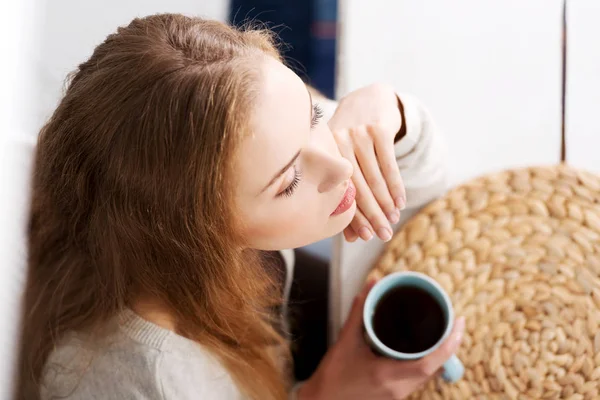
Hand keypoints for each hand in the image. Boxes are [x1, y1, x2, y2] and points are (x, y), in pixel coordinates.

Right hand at [298, 281, 464, 399]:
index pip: (429, 363)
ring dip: (438, 356)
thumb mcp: (345, 340)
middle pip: (434, 369)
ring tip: (442, 333)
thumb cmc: (332, 375)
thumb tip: (372, 285)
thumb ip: (360, 311)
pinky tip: (421, 351)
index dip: (449, 345)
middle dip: (448, 346)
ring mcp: (397, 397)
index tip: (459, 324)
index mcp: (387, 375)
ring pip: (428, 376)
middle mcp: (397, 389)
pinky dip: (425, 364)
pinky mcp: (394, 398)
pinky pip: (418, 380)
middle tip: (454, 323)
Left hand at [328, 83, 405, 241]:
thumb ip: (345, 192)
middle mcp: (339, 143)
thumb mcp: (343, 157)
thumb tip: (352, 236)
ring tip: (393, 221)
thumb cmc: (353, 137)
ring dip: (386, 204)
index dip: (354, 217)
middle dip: (372, 215)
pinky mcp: (378, 129)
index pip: (340, 192)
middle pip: (358, 187)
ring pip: (375, 179)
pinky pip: (389, 165)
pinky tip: (400, 201)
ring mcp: (359, 134)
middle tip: (383, 235)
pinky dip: (396, 186)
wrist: (369, 98)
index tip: (365, 237)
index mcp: (325, 152)